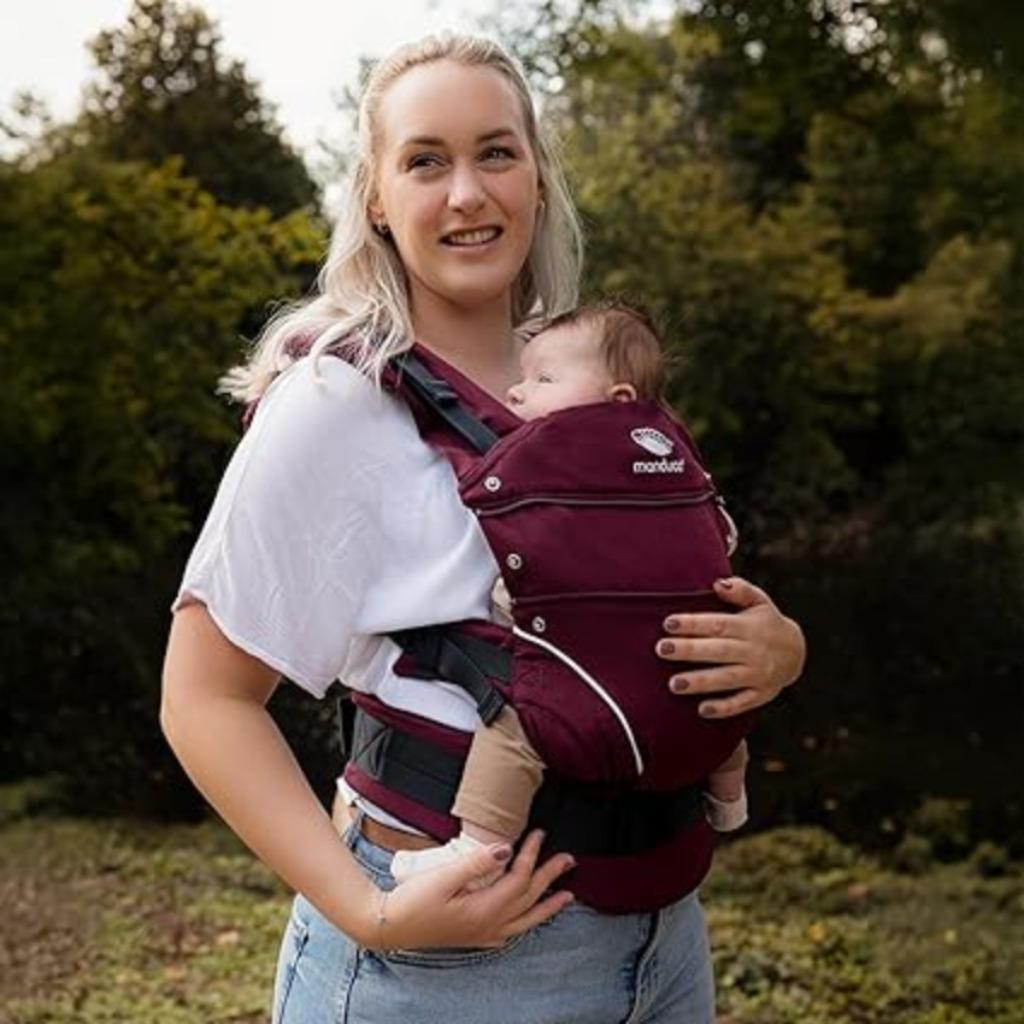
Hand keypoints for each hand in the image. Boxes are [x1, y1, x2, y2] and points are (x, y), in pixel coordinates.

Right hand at [365, 829, 574, 951]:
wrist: (387, 926)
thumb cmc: (412, 901)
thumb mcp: (443, 877)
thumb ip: (476, 863)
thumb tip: (507, 848)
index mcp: (485, 909)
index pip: (519, 879)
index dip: (532, 854)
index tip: (539, 833)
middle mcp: (489, 926)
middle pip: (529, 899)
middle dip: (550, 878)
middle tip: (568, 860)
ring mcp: (482, 934)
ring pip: (524, 921)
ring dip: (546, 906)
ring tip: (565, 897)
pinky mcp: (472, 936)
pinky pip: (509, 932)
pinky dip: (524, 924)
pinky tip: (525, 922)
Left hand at [656, 577, 804, 717]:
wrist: (797, 652)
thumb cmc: (767, 623)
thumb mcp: (760, 601)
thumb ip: (740, 590)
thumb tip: (718, 583)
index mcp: (749, 627)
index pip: (718, 624)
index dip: (693, 623)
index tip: (669, 623)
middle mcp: (753, 651)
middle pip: (719, 651)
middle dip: (690, 650)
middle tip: (662, 649)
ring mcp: (757, 675)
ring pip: (727, 679)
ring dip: (700, 682)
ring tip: (674, 684)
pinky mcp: (760, 694)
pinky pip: (742, 703)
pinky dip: (724, 708)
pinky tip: (702, 710)